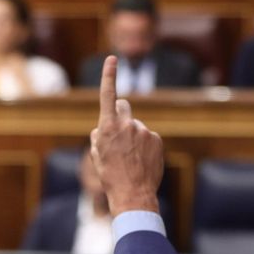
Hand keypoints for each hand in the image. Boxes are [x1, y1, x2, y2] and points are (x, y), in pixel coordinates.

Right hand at [90, 55, 162, 214]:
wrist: (133, 194)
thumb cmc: (110, 177)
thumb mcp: (96, 156)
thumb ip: (99, 137)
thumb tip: (102, 129)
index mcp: (107, 127)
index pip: (107, 95)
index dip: (109, 75)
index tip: (112, 58)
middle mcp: (127, 124)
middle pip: (123, 106)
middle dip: (120, 114)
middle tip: (119, 133)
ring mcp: (144, 131)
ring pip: (136, 126)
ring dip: (133, 136)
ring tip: (131, 159)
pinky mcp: (156, 139)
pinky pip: (148, 137)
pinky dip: (145, 146)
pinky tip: (142, 162)